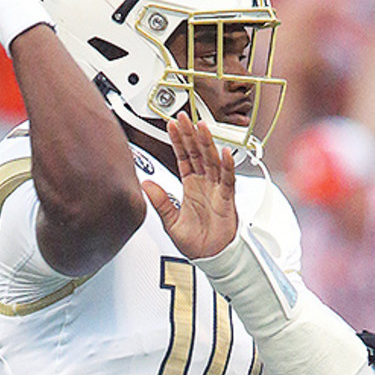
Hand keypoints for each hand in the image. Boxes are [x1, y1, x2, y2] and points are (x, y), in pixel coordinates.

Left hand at [142, 114, 237, 258]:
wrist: (212, 258)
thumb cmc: (196, 242)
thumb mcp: (170, 220)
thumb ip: (159, 201)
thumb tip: (146, 184)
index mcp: (191, 186)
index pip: (183, 157)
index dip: (178, 141)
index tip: (172, 125)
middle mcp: (204, 184)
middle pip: (197, 153)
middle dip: (190, 134)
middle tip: (184, 116)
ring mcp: (216, 189)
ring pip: (212, 161)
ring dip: (207, 143)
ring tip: (201, 126)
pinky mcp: (226, 199)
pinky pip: (227, 179)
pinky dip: (227, 166)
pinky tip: (223, 153)